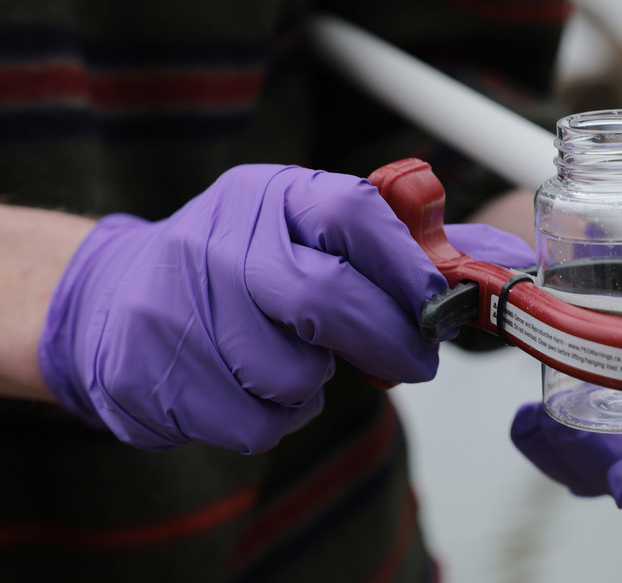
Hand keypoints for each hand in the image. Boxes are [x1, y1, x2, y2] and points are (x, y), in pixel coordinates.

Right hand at [38, 164, 447, 452]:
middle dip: (390, 342)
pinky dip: (277, 418)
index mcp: (269, 196)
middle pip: (327, 299)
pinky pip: (258, 424)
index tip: (441, 305)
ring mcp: (180, 310)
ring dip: (318, 384)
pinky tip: (256, 387)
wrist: (115, 297)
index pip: (354, 213)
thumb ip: (405, 248)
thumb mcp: (310, 229)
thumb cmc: (240, 265)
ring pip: (296, 377)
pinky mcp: (156, 377)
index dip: (409, 266)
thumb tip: (506, 263)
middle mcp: (220, 244)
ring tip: (297, 359)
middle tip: (414, 360)